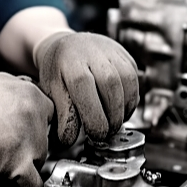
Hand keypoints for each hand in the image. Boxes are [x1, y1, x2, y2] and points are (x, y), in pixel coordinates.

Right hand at [0, 73, 52, 186]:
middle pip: (45, 142)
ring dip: (25, 168)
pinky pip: (33, 186)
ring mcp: (30, 139)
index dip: (38, 130)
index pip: (50, 119)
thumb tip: (24, 107)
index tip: (28, 139)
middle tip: (10, 153)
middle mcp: (36, 115)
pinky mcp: (17, 162)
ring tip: (7, 169)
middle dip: (29, 149)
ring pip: (39, 163)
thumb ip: (20, 94)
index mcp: (33, 94)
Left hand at [32, 31, 138, 145]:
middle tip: (105, 133)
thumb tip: (69, 140)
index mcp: (71, 61)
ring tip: (113, 124)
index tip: (95, 134)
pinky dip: (130, 101)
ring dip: (123, 110)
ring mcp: (112, 52)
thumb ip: (62, 114)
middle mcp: (94, 52)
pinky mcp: (125, 57)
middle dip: (111, 116)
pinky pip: (134, 81)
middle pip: (110, 86)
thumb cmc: (59, 71)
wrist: (68, 46)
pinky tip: (120, 112)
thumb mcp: (52, 90)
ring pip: (127, 83)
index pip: (84, 87)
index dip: (93, 116)